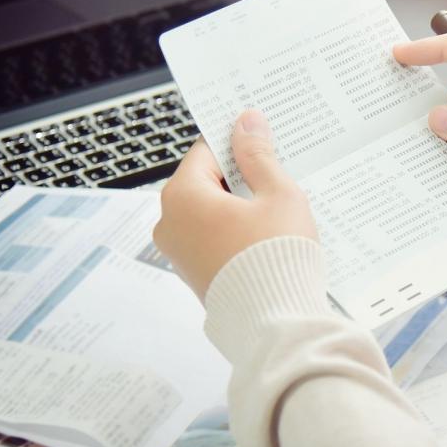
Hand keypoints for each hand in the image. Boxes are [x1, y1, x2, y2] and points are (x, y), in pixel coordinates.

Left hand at [154, 109, 317, 300]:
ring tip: (276, 209)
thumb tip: (246, 122)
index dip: (237, 142)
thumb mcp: (276, 194)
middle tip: (276, 175)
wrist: (275, 323)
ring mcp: (178, 253)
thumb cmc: (276, 255)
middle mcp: (169, 223)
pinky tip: (265, 236)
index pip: (207, 151)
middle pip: (206, 181)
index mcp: (182, 196)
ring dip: (238, 206)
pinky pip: (212, 239)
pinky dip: (234, 232)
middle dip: (239, 176)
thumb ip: (258, 155)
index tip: (261, 139)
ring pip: (209, 212)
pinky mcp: (193, 275)